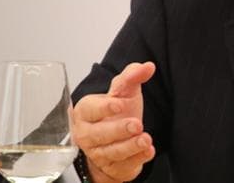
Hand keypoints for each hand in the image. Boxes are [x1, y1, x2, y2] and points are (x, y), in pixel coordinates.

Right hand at [71, 62, 156, 182]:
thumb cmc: (116, 111)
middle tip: (136, 124)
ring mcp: (98, 153)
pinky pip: (123, 166)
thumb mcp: (123, 91)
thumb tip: (148, 66)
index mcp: (86, 112)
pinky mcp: (112, 167)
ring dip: (130, 147)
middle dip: (118, 130)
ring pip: (112, 152)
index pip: (90, 109)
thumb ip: (132, 76)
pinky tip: (148, 151)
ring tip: (146, 139)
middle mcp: (87, 134)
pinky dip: (136, 159)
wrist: (116, 138)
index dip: (104, 107)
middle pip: (99, 134)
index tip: (119, 104)